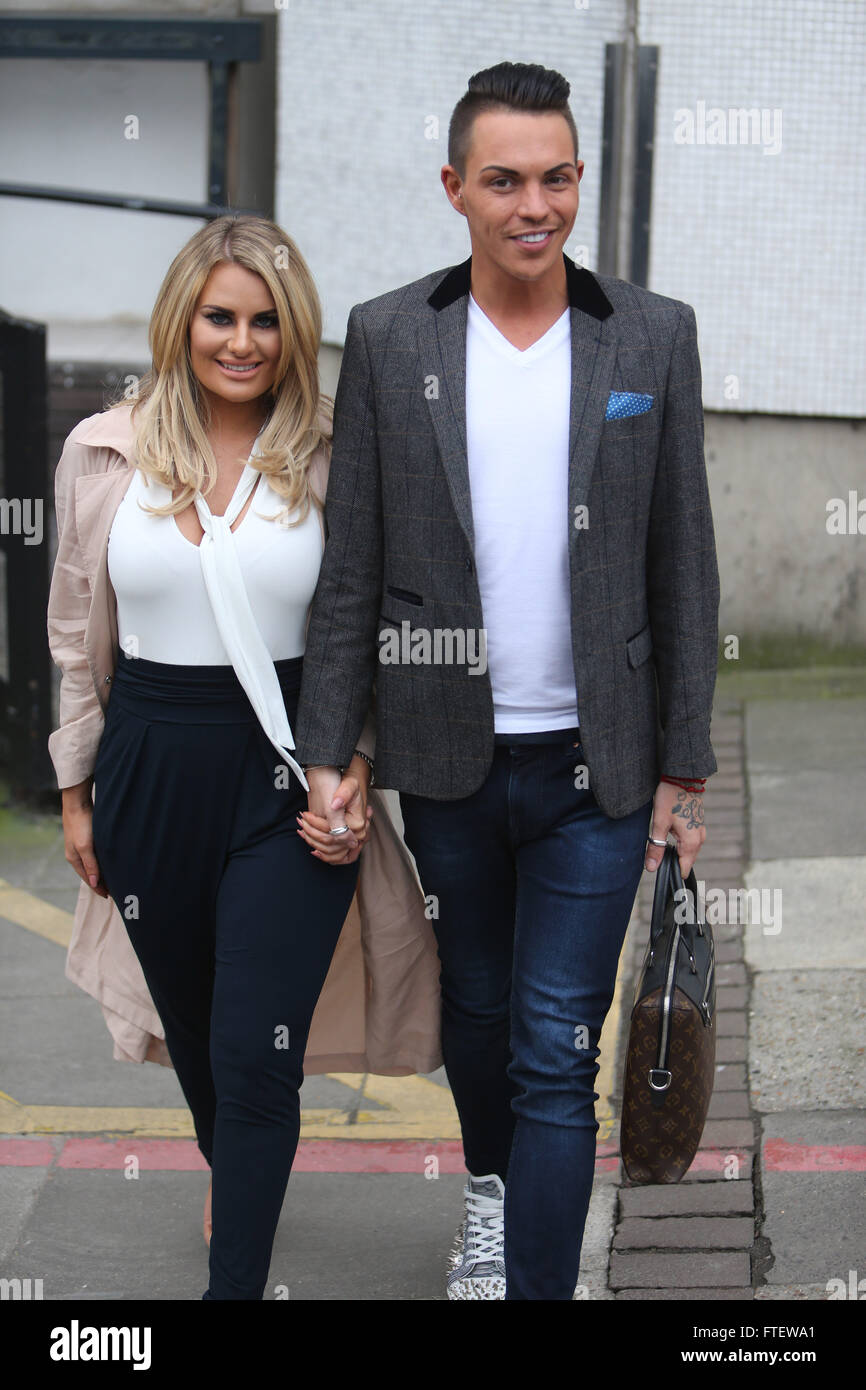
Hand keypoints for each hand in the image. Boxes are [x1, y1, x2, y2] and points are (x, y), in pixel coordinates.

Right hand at [61, 782, 108, 897]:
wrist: (77, 802)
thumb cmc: (81, 824)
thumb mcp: (86, 846)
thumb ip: (91, 865)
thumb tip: (95, 884)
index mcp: (74, 859)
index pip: (88, 879)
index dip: (98, 888)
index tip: (110, 896)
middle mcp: (77, 854)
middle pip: (90, 873)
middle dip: (101, 883)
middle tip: (115, 890)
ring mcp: (82, 846)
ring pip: (93, 864)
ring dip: (103, 872)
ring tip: (114, 879)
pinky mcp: (87, 837)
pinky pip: (96, 855)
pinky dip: (103, 861)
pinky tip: (110, 861)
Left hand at [298, 760, 372, 864]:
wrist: (353, 781)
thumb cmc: (350, 783)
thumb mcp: (348, 786)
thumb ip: (343, 797)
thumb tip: (335, 805)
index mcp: (358, 824)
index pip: (332, 836)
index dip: (316, 828)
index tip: (305, 816)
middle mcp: (357, 834)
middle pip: (331, 846)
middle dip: (313, 836)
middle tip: (301, 823)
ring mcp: (351, 836)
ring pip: (331, 853)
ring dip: (314, 843)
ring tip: (301, 830)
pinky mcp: (345, 836)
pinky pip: (334, 852)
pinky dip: (320, 849)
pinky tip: (308, 837)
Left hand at [645, 780, 705, 878]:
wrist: (682, 776)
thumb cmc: (670, 797)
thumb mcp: (659, 823)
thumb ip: (656, 848)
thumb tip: (651, 868)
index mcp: (691, 843)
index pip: (684, 870)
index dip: (671, 872)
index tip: (659, 867)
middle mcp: (700, 839)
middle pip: (685, 861)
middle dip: (671, 861)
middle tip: (656, 851)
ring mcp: (700, 831)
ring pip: (687, 851)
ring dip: (675, 850)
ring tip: (661, 841)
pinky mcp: (698, 825)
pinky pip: (689, 841)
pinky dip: (679, 842)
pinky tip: (669, 833)